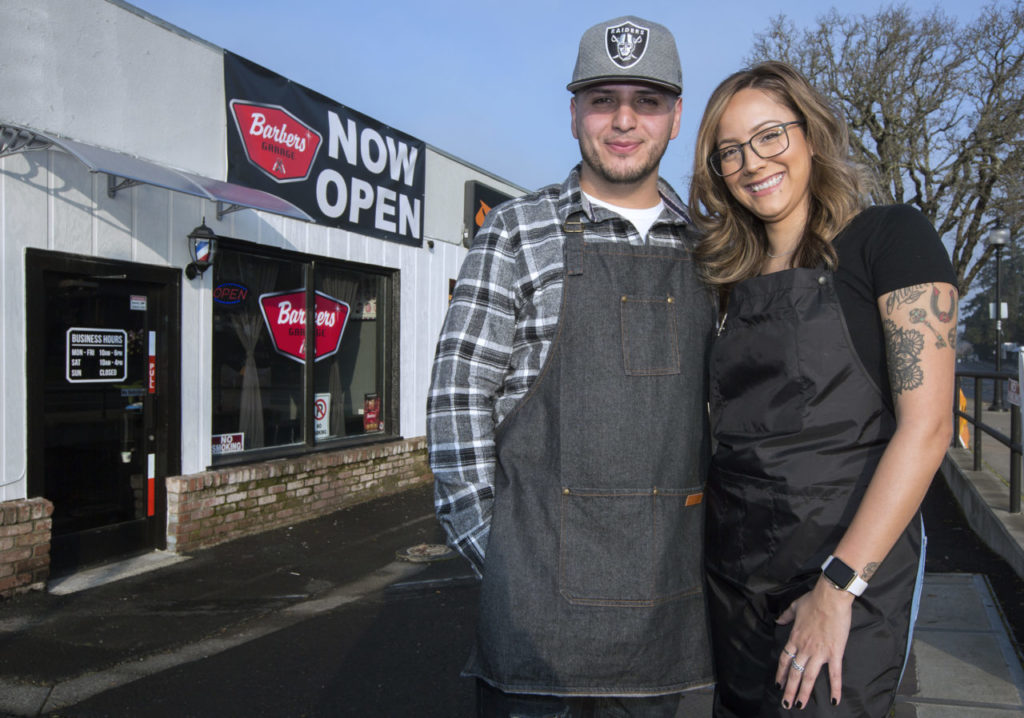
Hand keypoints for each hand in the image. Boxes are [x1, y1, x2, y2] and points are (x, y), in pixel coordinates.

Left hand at [775, 577, 853, 708]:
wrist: (831, 598)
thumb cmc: (814, 600)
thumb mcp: (795, 606)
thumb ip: (786, 615)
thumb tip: (778, 619)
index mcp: (795, 638)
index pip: (784, 659)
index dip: (780, 673)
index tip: (778, 684)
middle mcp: (805, 648)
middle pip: (794, 673)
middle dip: (789, 690)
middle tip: (785, 704)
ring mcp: (819, 652)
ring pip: (809, 677)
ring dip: (804, 692)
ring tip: (799, 705)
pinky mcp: (834, 653)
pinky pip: (834, 674)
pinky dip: (835, 688)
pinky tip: (835, 700)